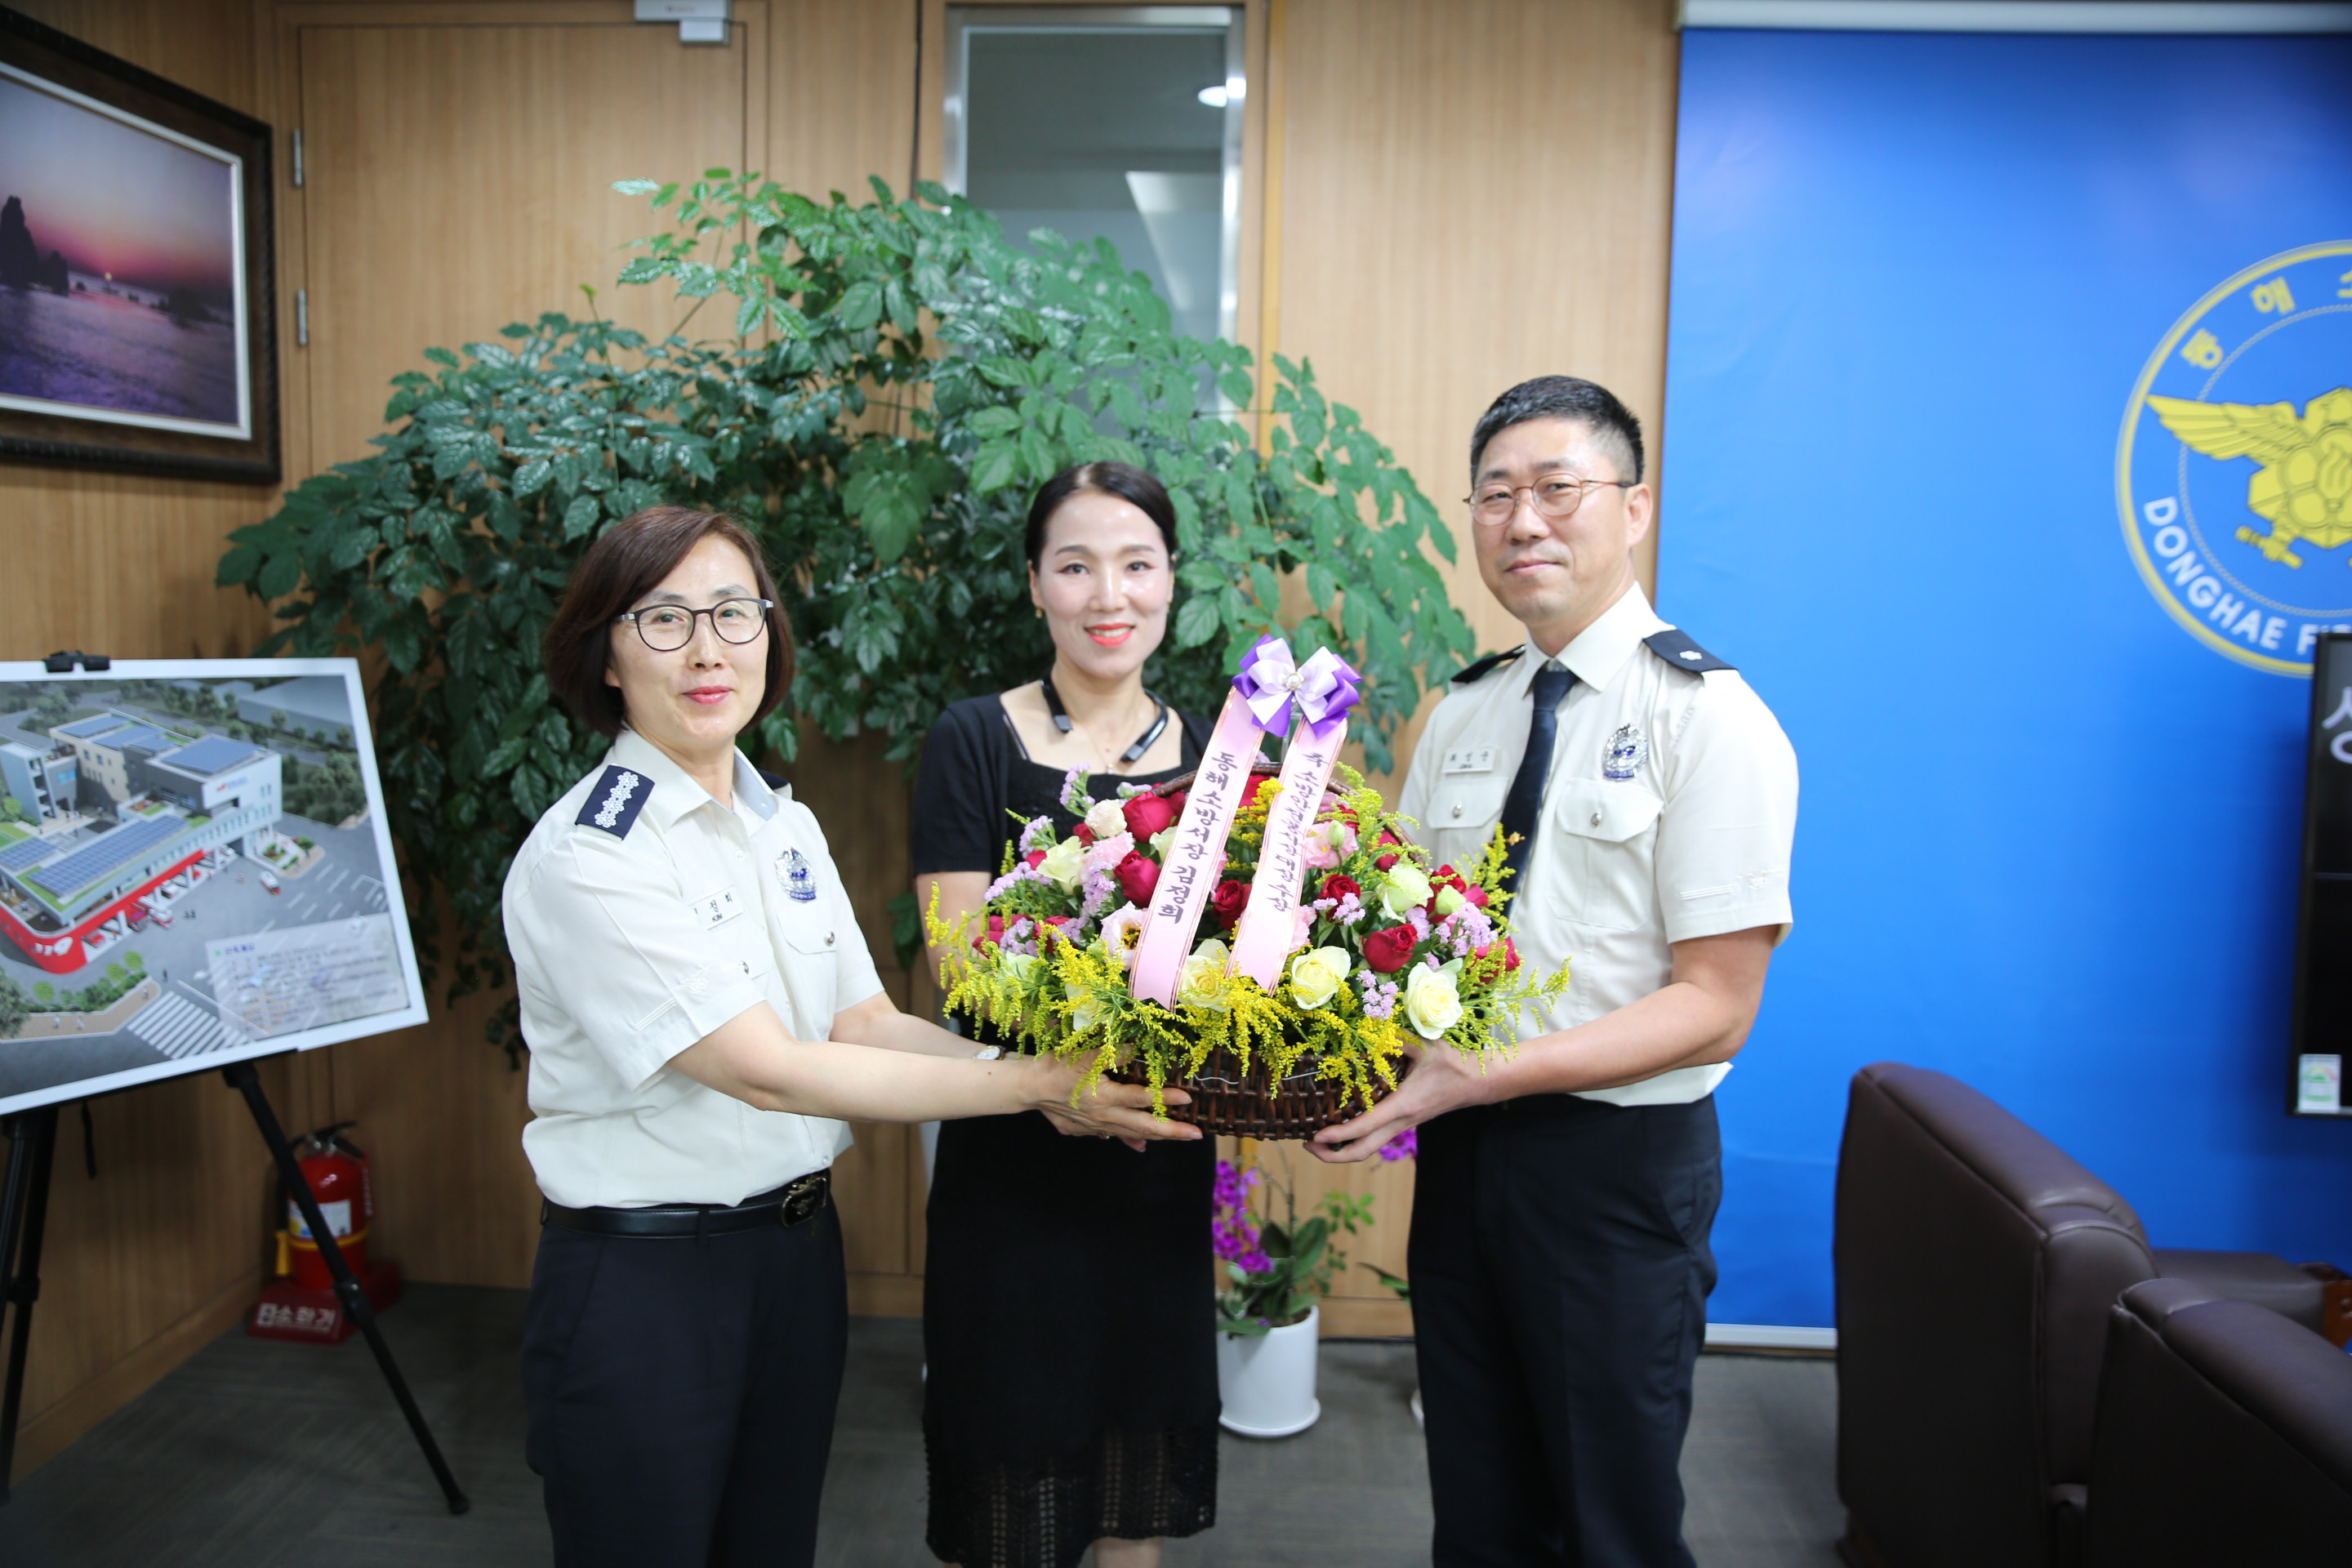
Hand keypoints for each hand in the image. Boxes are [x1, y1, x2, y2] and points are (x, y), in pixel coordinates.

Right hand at [1026, 1058, 1198, 1144]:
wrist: (1028, 1088)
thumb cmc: (1056, 1067)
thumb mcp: (1084, 1055)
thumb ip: (1113, 1052)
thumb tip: (1137, 1045)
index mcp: (1105, 1097)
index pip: (1141, 1098)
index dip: (1165, 1098)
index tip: (1188, 1097)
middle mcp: (1104, 1116)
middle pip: (1144, 1126)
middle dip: (1173, 1131)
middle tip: (1196, 1135)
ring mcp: (1096, 1126)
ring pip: (1132, 1133)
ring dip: (1157, 1136)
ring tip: (1181, 1138)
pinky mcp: (1086, 1130)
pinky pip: (1113, 1136)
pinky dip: (1130, 1140)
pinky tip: (1141, 1146)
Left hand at [1308, 1042, 1492, 1162]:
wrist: (1480, 1081)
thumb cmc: (1454, 1061)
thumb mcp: (1426, 1042)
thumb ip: (1396, 1035)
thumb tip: (1366, 1027)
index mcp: (1404, 1104)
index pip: (1364, 1127)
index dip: (1338, 1134)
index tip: (1315, 1135)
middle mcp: (1401, 1121)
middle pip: (1363, 1151)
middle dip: (1333, 1154)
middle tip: (1308, 1145)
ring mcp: (1403, 1124)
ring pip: (1369, 1147)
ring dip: (1343, 1148)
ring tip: (1318, 1139)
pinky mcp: (1405, 1121)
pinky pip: (1376, 1137)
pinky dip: (1356, 1138)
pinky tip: (1342, 1126)